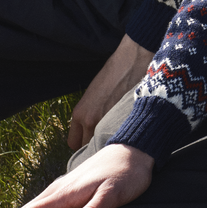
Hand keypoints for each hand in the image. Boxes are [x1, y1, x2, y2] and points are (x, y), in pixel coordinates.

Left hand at [68, 34, 152, 148]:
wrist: (133, 58)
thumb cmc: (115, 71)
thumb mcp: (94, 93)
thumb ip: (90, 112)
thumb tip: (93, 128)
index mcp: (80, 114)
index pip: (73, 143)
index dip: (83, 143)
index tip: (91, 141)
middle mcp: (89, 121)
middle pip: (86, 148)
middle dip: (95, 146)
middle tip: (104, 140)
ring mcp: (106, 122)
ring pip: (103, 145)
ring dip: (109, 142)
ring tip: (118, 136)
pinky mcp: (124, 120)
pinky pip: (119, 137)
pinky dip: (122, 135)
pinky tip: (129, 128)